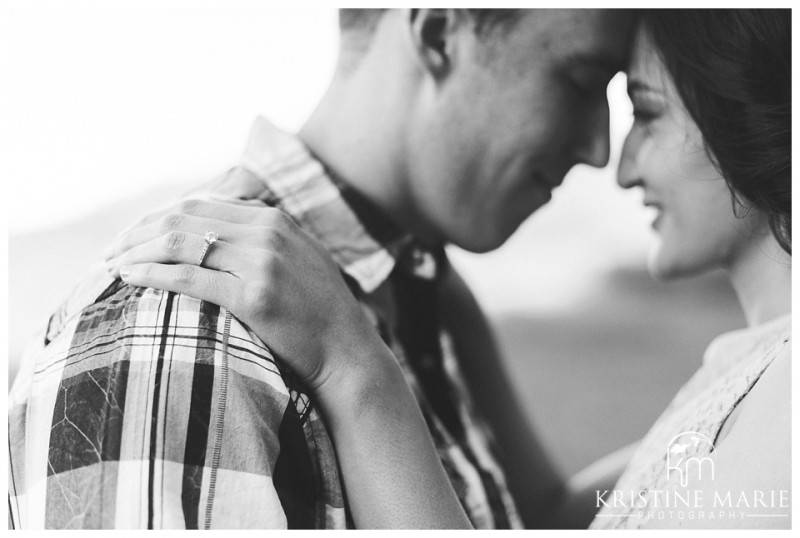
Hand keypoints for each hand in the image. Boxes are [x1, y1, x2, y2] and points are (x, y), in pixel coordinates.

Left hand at [103, 198, 386, 395]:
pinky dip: (152, 274)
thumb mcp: (296, 257)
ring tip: (109, 263)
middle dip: (138, 230)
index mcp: (274, 219)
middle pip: (184, 216)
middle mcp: (268, 232)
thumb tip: (215, 231)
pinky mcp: (255, 296)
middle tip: (110, 249)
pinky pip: (190, 277)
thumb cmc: (317, 311)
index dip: (158, 215)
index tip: (134, 233)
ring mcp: (262, 262)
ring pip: (180, 241)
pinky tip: (129, 277)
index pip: (200, 203)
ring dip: (137, 249)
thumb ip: (261, 238)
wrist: (347, 350)